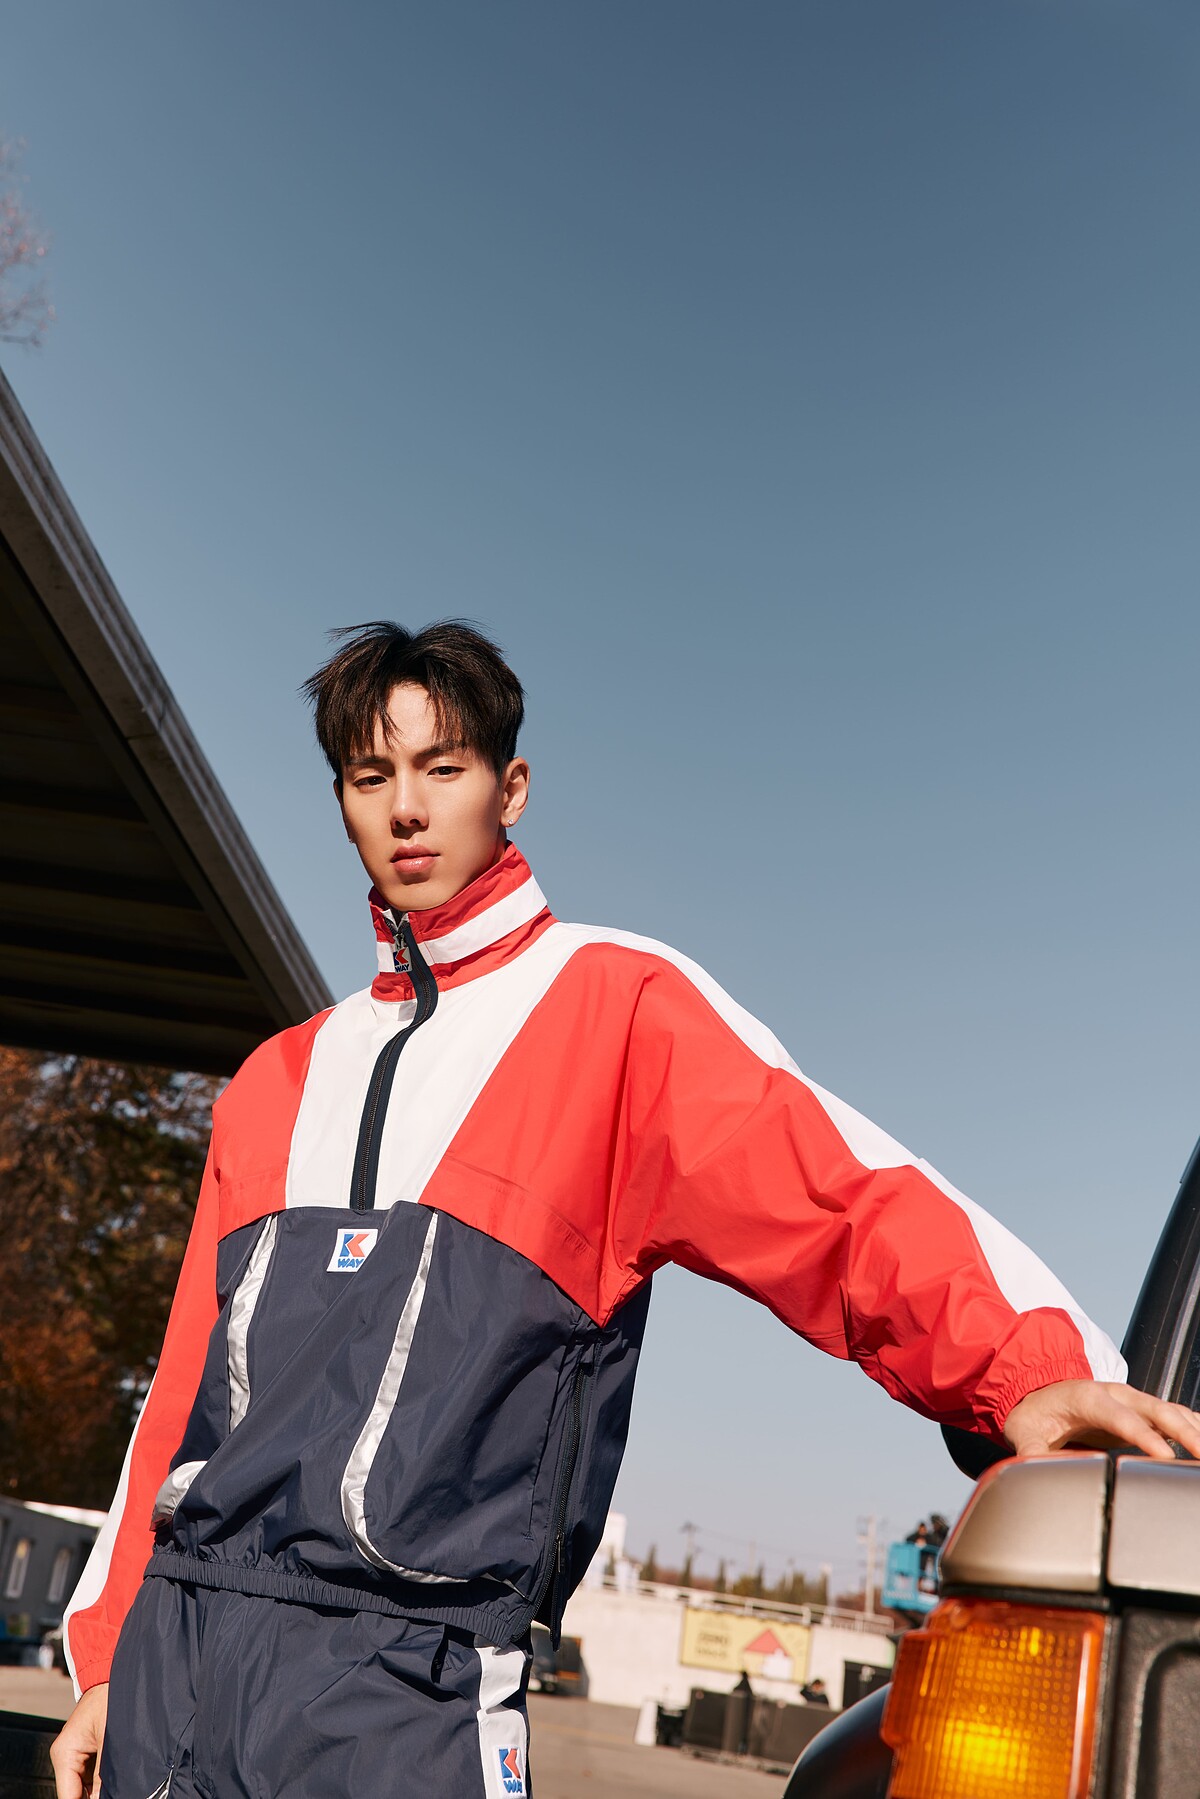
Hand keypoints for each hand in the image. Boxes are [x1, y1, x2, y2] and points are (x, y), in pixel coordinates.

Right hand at [50, 1683, 107, 1798]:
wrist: (114, 1673)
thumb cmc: (111, 1696)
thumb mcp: (110, 1739)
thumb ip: (104, 1774)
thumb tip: (106, 1796)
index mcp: (64, 1753)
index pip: (68, 1797)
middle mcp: (66, 1755)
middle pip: (75, 1793)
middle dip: (94, 1796)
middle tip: (115, 1791)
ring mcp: (75, 1754)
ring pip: (84, 1787)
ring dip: (98, 1789)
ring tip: (117, 1784)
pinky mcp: (86, 1750)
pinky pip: (91, 1775)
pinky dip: (101, 1780)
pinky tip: (115, 1778)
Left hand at [1003, 1380, 1199, 1460]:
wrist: (1039, 1389)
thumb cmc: (1035, 1411)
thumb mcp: (1023, 1429)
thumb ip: (1030, 1448)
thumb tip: (1034, 1469)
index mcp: (1088, 1397)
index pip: (1121, 1417)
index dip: (1143, 1436)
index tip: (1164, 1455)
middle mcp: (1116, 1394)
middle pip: (1157, 1409)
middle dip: (1184, 1431)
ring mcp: (1133, 1400)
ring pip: (1172, 1411)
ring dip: (1194, 1430)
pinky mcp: (1142, 1411)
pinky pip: (1175, 1415)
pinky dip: (1194, 1426)